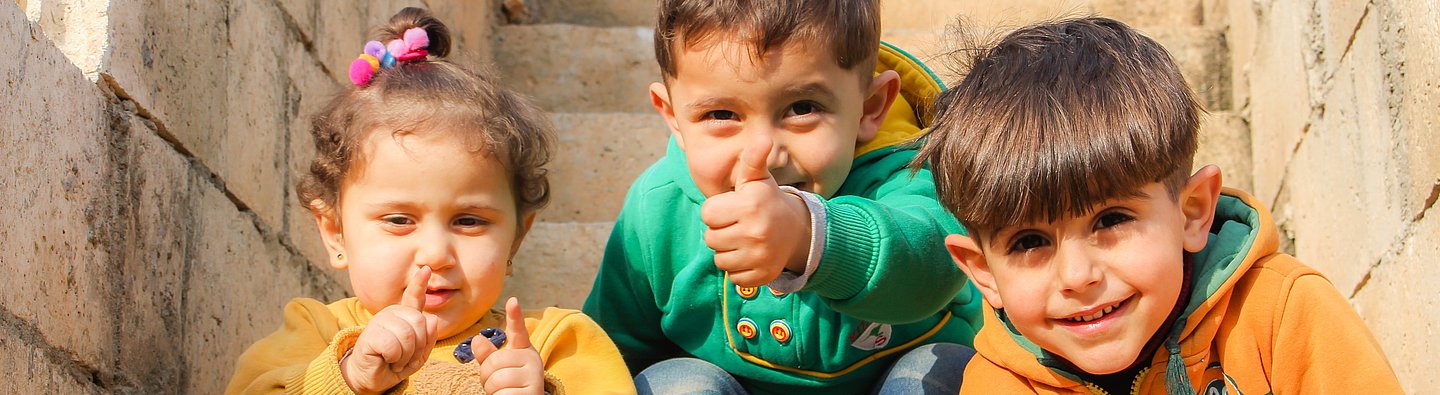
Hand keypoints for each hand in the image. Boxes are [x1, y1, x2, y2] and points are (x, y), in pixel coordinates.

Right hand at [342, 267, 439, 394]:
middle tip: (405, 356)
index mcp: (404, 316)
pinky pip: (394, 345)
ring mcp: (379, 321)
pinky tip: (387, 359)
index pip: (414, 297)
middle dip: (418, 346)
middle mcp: (391, 314)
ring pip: (408, 335)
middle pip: (420, 322)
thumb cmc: (395, 363)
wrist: (373, 378)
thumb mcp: (418, 353)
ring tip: (396, 359)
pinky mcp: (369, 334)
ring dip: (406, 355)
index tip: (426, 269)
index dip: (420, 284)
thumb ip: (428, 337)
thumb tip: (432, 319)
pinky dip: (395, 358)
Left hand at [474, 297, 544, 393]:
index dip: (514, 315)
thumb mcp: (496, 368)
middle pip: (494, 360)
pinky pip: (503, 393)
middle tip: (496, 384)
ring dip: (492, 389)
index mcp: (523, 349)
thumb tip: (477, 339)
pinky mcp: (533, 391)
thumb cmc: (509, 386)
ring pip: (497, 378)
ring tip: (504, 391)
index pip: (518, 330)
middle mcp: (532, 359)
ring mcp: (534, 376)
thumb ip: (487, 354)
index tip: (513, 300)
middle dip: (486, 376)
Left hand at [700, 138, 811, 286]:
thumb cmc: (767, 201)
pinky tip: (751, 256)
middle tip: (738, 225)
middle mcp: (756, 232)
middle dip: (720, 232)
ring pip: (720, 261)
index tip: (732, 208)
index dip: (717, 211)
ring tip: (743, 241)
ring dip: (728, 252)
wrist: (798, 230)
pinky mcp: (762, 275)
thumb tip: (763, 139)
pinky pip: (734, 278)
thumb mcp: (758, 179)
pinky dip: (739, 269)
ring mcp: (760, 256)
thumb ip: (752, 159)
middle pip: (710, 239)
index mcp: (749, 205)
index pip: (707, 214)